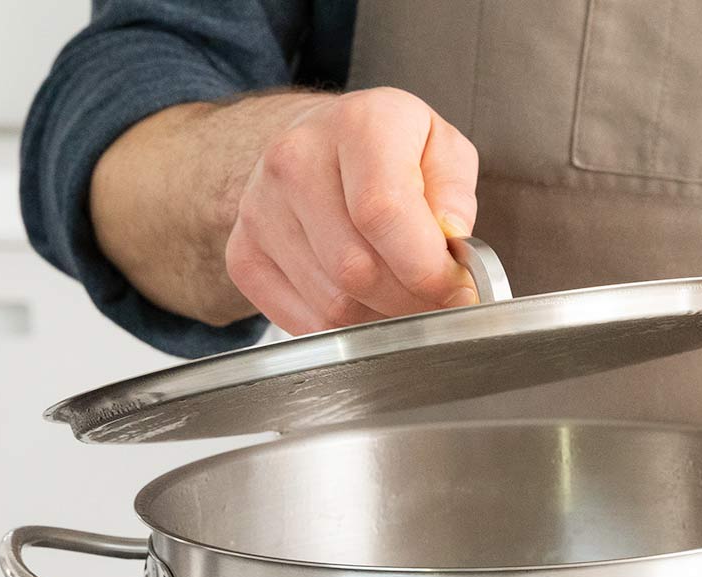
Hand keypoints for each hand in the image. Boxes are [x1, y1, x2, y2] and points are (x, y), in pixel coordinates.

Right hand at [225, 88, 480, 334]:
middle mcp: (296, 160)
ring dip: (379, 316)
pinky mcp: (243, 254)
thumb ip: (454, 194)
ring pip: (332, 305)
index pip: (382, 213)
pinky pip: (302, 322)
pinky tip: (361, 299)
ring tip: (398, 292)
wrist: (315, 143)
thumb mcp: (440, 147)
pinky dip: (343, 327)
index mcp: (357, 125)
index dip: (427, 268)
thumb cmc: (388, 150)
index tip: (458, 290)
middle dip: (409, 301)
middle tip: (434, 298)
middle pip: (356, 269)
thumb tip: (452, 243)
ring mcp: (260, 209)